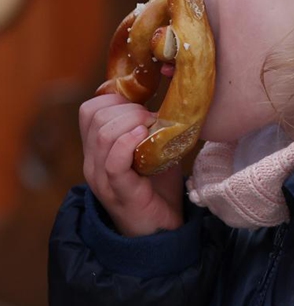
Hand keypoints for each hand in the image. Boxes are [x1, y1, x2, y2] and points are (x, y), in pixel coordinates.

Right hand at [79, 93, 183, 236]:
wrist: (161, 230)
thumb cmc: (158, 188)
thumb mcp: (152, 151)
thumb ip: (151, 129)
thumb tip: (169, 104)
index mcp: (97, 149)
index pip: (89, 110)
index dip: (116, 98)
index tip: (142, 105)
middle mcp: (93, 162)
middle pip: (95, 116)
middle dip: (128, 107)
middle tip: (151, 118)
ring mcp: (102, 178)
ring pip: (103, 134)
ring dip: (133, 121)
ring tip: (151, 127)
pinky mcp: (118, 191)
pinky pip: (113, 162)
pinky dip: (129, 143)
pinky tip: (145, 138)